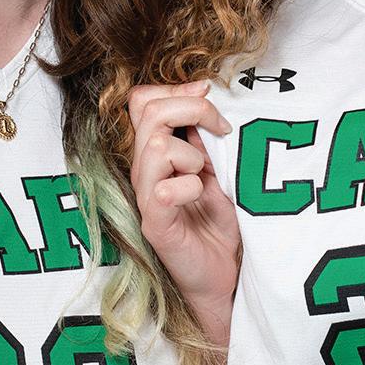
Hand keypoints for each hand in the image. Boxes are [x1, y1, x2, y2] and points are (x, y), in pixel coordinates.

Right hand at [127, 81, 241, 313]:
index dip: (175, 89)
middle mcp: (145, 170)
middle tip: (222, 129)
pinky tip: (200, 199)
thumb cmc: (218, 222)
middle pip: (148, 111)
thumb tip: (203, 95)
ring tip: (205, 176)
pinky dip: (190, 187)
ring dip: (191, 154)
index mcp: (156, 152)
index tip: (209, 95)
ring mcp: (146, 197)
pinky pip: (163, 190)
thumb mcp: (217, 168)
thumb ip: (204, 138)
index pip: (143, 100)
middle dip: (192, 108)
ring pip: (155, 145)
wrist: (222, 275)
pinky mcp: (155, 224)